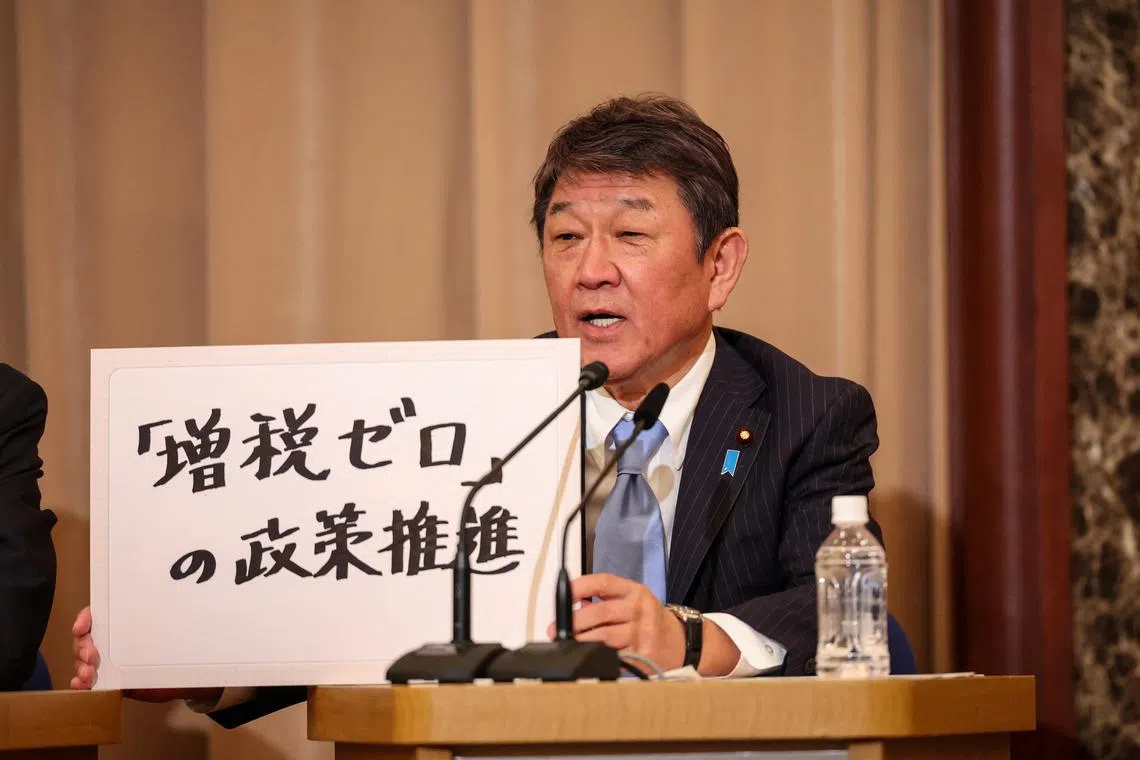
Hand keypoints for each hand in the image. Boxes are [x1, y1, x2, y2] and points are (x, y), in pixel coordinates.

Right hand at [70, 606, 221, 703]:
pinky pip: (86, 681)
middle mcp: (109, 641)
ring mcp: (105, 662)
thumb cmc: (171, 653)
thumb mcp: (166, 635)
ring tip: (88, 674)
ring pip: (82, 661)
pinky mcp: (106, 682)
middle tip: (91, 656)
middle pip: (84, 640)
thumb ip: (156, 627)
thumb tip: (158, 612)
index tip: (81, 628)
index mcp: (120, 625)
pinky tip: (80, 684)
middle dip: (83, 647)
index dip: (85, 619)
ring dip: (81, 666)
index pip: (96, 616)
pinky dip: (80, 682)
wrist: (177, 680)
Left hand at [546, 573, 686, 671]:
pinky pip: (615, 658)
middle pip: (600, 612)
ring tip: (568, 644)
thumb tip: (572, 607)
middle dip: (574, 622)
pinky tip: (589, 658)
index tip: (563, 595)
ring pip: (605, 638)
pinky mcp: (644, 656)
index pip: (603, 583)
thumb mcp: (632, 600)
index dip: (579, 587)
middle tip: (557, 630)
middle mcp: (640, 609)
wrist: (680, 642)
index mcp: (634, 591)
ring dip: (581, 642)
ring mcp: (643, 634)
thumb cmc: (650, 620)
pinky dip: (598, 658)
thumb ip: (605, 599)